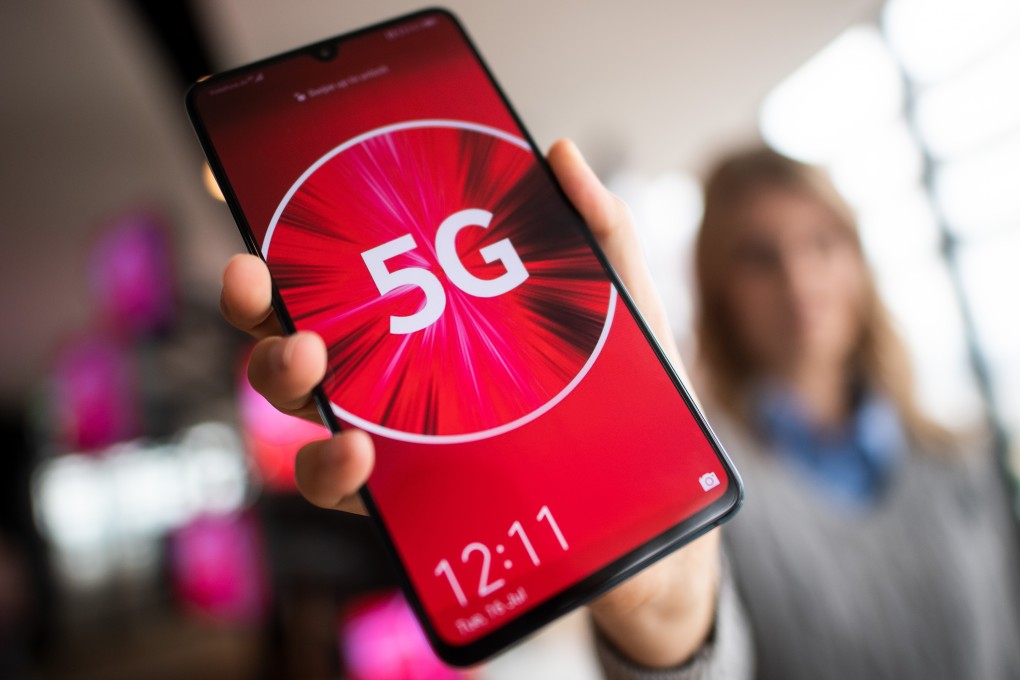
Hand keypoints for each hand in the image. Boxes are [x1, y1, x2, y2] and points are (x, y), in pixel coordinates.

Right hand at [219, 138, 718, 666]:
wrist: (653, 499)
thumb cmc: (626, 391)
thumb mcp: (620, 300)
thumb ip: (595, 226)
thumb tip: (559, 153)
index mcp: (431, 315)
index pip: (344, 273)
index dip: (286, 244)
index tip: (252, 208)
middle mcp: (397, 372)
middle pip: (300, 332)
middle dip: (259, 307)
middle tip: (258, 284)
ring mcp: (397, 435)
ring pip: (304, 406)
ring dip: (280, 377)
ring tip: (308, 360)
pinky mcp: (409, 498)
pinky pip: (341, 487)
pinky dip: (330, 468)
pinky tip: (356, 451)